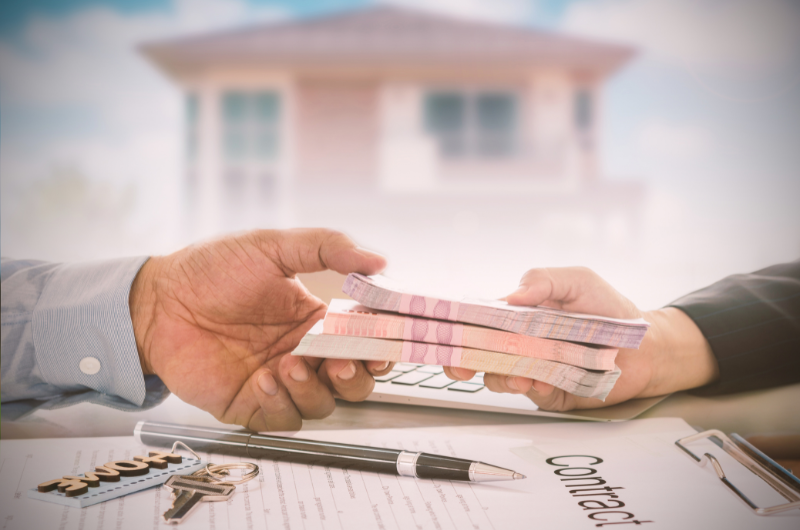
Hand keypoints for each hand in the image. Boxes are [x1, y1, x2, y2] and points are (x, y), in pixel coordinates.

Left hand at [129, 228, 392, 430]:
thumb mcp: (273, 246)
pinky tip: (264, 376)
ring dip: (315, 389)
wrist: (158, 300)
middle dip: (355, 376)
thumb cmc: (213, 269)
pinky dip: (281, 403)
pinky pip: (283, 419)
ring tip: (291, 364)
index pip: (365, 340)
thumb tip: (380, 262)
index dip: (380, 346)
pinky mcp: (251, 404)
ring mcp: (280, 381)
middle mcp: (305, 353)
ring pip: (323, 404)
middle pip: (353, 381)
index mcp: (317, 319)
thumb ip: (328, 248)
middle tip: (340, 361)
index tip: (383, 342)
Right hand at [444, 267, 719, 410]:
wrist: (645, 345)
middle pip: (478, 356)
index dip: (459, 329)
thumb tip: (510, 296)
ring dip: (499, 376)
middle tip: (459, 367)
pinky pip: (530, 395)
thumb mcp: (577, 280)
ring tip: (517, 372)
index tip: (447, 334)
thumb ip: (544, 280)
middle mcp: (519, 345)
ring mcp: (533, 370)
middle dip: (462, 362)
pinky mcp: (550, 393)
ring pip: (498, 378)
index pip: (479, 322)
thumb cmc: (608, 308)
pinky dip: (530, 388)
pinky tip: (538, 380)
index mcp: (518, 317)